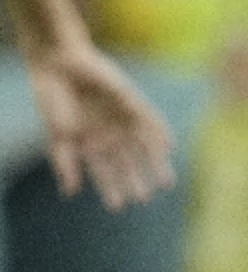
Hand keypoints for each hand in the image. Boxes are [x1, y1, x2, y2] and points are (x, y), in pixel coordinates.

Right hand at [26, 43, 175, 209]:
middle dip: (135, 180)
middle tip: (143, 199)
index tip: (117, 206)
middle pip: (127, 163)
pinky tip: (168, 147)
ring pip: (144, 146)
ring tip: (166, 183)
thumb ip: (65, 162)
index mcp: (91, 144)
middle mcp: (111, 135)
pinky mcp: (133, 102)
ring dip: (155, 164)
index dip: (111, 188)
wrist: (59, 65)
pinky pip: (151, 120)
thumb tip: (70, 193)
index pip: (104, 172)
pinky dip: (160, 133)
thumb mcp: (58, 135)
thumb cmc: (54, 100)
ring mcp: (123, 119)